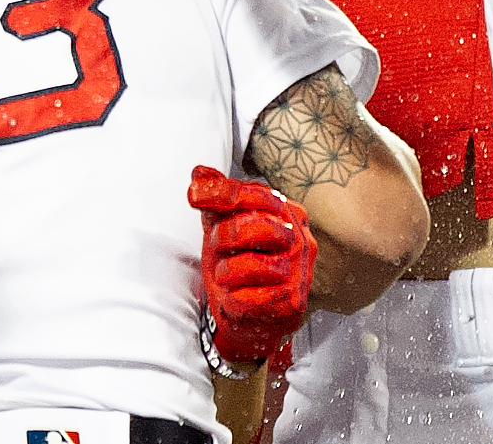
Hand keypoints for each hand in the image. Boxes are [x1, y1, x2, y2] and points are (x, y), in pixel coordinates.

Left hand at [188, 165, 316, 363]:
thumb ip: (215, 201)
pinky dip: (234, 298)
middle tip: (214, 247)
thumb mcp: (224, 229)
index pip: (255, 194)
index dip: (221, 192)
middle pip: (255, 225)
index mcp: (286, 213)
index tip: (193, 194)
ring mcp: (299, 272)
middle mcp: (299, 239)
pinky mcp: (292, 302)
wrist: (253, 320)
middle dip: (223, 236)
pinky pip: (253, 298)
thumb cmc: (240, 267)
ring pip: (252, 264)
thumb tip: (199, 172)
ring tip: (224, 275)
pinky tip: (233, 297)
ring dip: (226, 270)